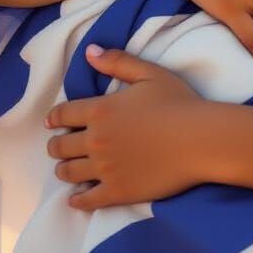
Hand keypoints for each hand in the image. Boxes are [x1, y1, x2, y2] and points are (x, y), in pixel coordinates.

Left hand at [45, 46, 214, 209]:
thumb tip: (90, 51)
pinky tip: (77, 198)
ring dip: (64, 170)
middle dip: (56, 145)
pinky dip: (77, 200)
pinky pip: (86, 201)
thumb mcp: (149, 73)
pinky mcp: (117, 192)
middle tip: (59, 146)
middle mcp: (96, 141)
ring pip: (68, 173)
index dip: (54, 118)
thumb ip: (117, 62)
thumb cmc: (178, 103)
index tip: (52, 122)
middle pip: (60, 147)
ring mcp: (104, 169)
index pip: (63, 115)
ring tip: (68, 169)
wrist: (200, 140)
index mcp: (100, 111)